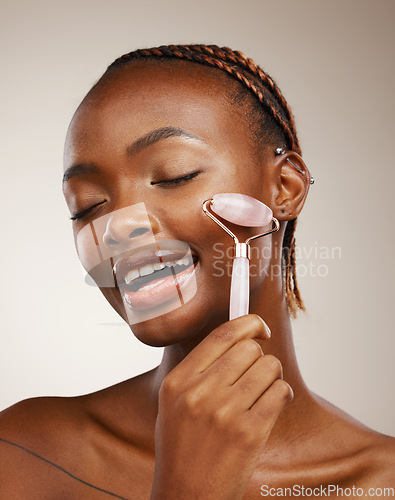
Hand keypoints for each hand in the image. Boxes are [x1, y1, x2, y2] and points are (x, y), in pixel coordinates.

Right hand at [150, 315, 292, 499]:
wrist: (186, 496)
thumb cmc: (182, 448)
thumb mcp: (174, 403)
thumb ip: (199, 369)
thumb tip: (237, 336)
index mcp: (178, 381)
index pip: (222, 335)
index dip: (249, 324)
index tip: (260, 328)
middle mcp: (199, 392)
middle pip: (249, 349)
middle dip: (260, 357)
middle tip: (257, 373)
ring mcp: (224, 412)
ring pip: (269, 367)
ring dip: (272, 377)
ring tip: (261, 394)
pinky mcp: (249, 432)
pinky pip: (280, 392)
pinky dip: (281, 395)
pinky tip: (270, 407)